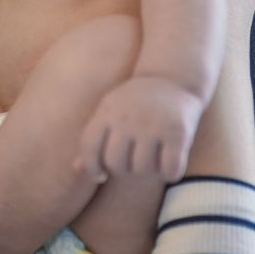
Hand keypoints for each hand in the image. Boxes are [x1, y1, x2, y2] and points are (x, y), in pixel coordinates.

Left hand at [77, 75, 205, 181]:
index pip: (90, 149)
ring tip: (154, 160)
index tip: (101, 176)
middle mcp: (128, 117)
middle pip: (117, 165)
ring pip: (142, 170)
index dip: (92, 168)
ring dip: (149, 173)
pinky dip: (170, 174)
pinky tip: (171, 166)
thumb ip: (95, 141)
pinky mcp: (178, 132)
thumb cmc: (137, 103)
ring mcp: (153, 124)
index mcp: (107, 111)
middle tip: (135, 163)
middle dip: (125, 171)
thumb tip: (76, 170)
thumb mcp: (111, 113)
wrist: (174, 78)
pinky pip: (169, 170)